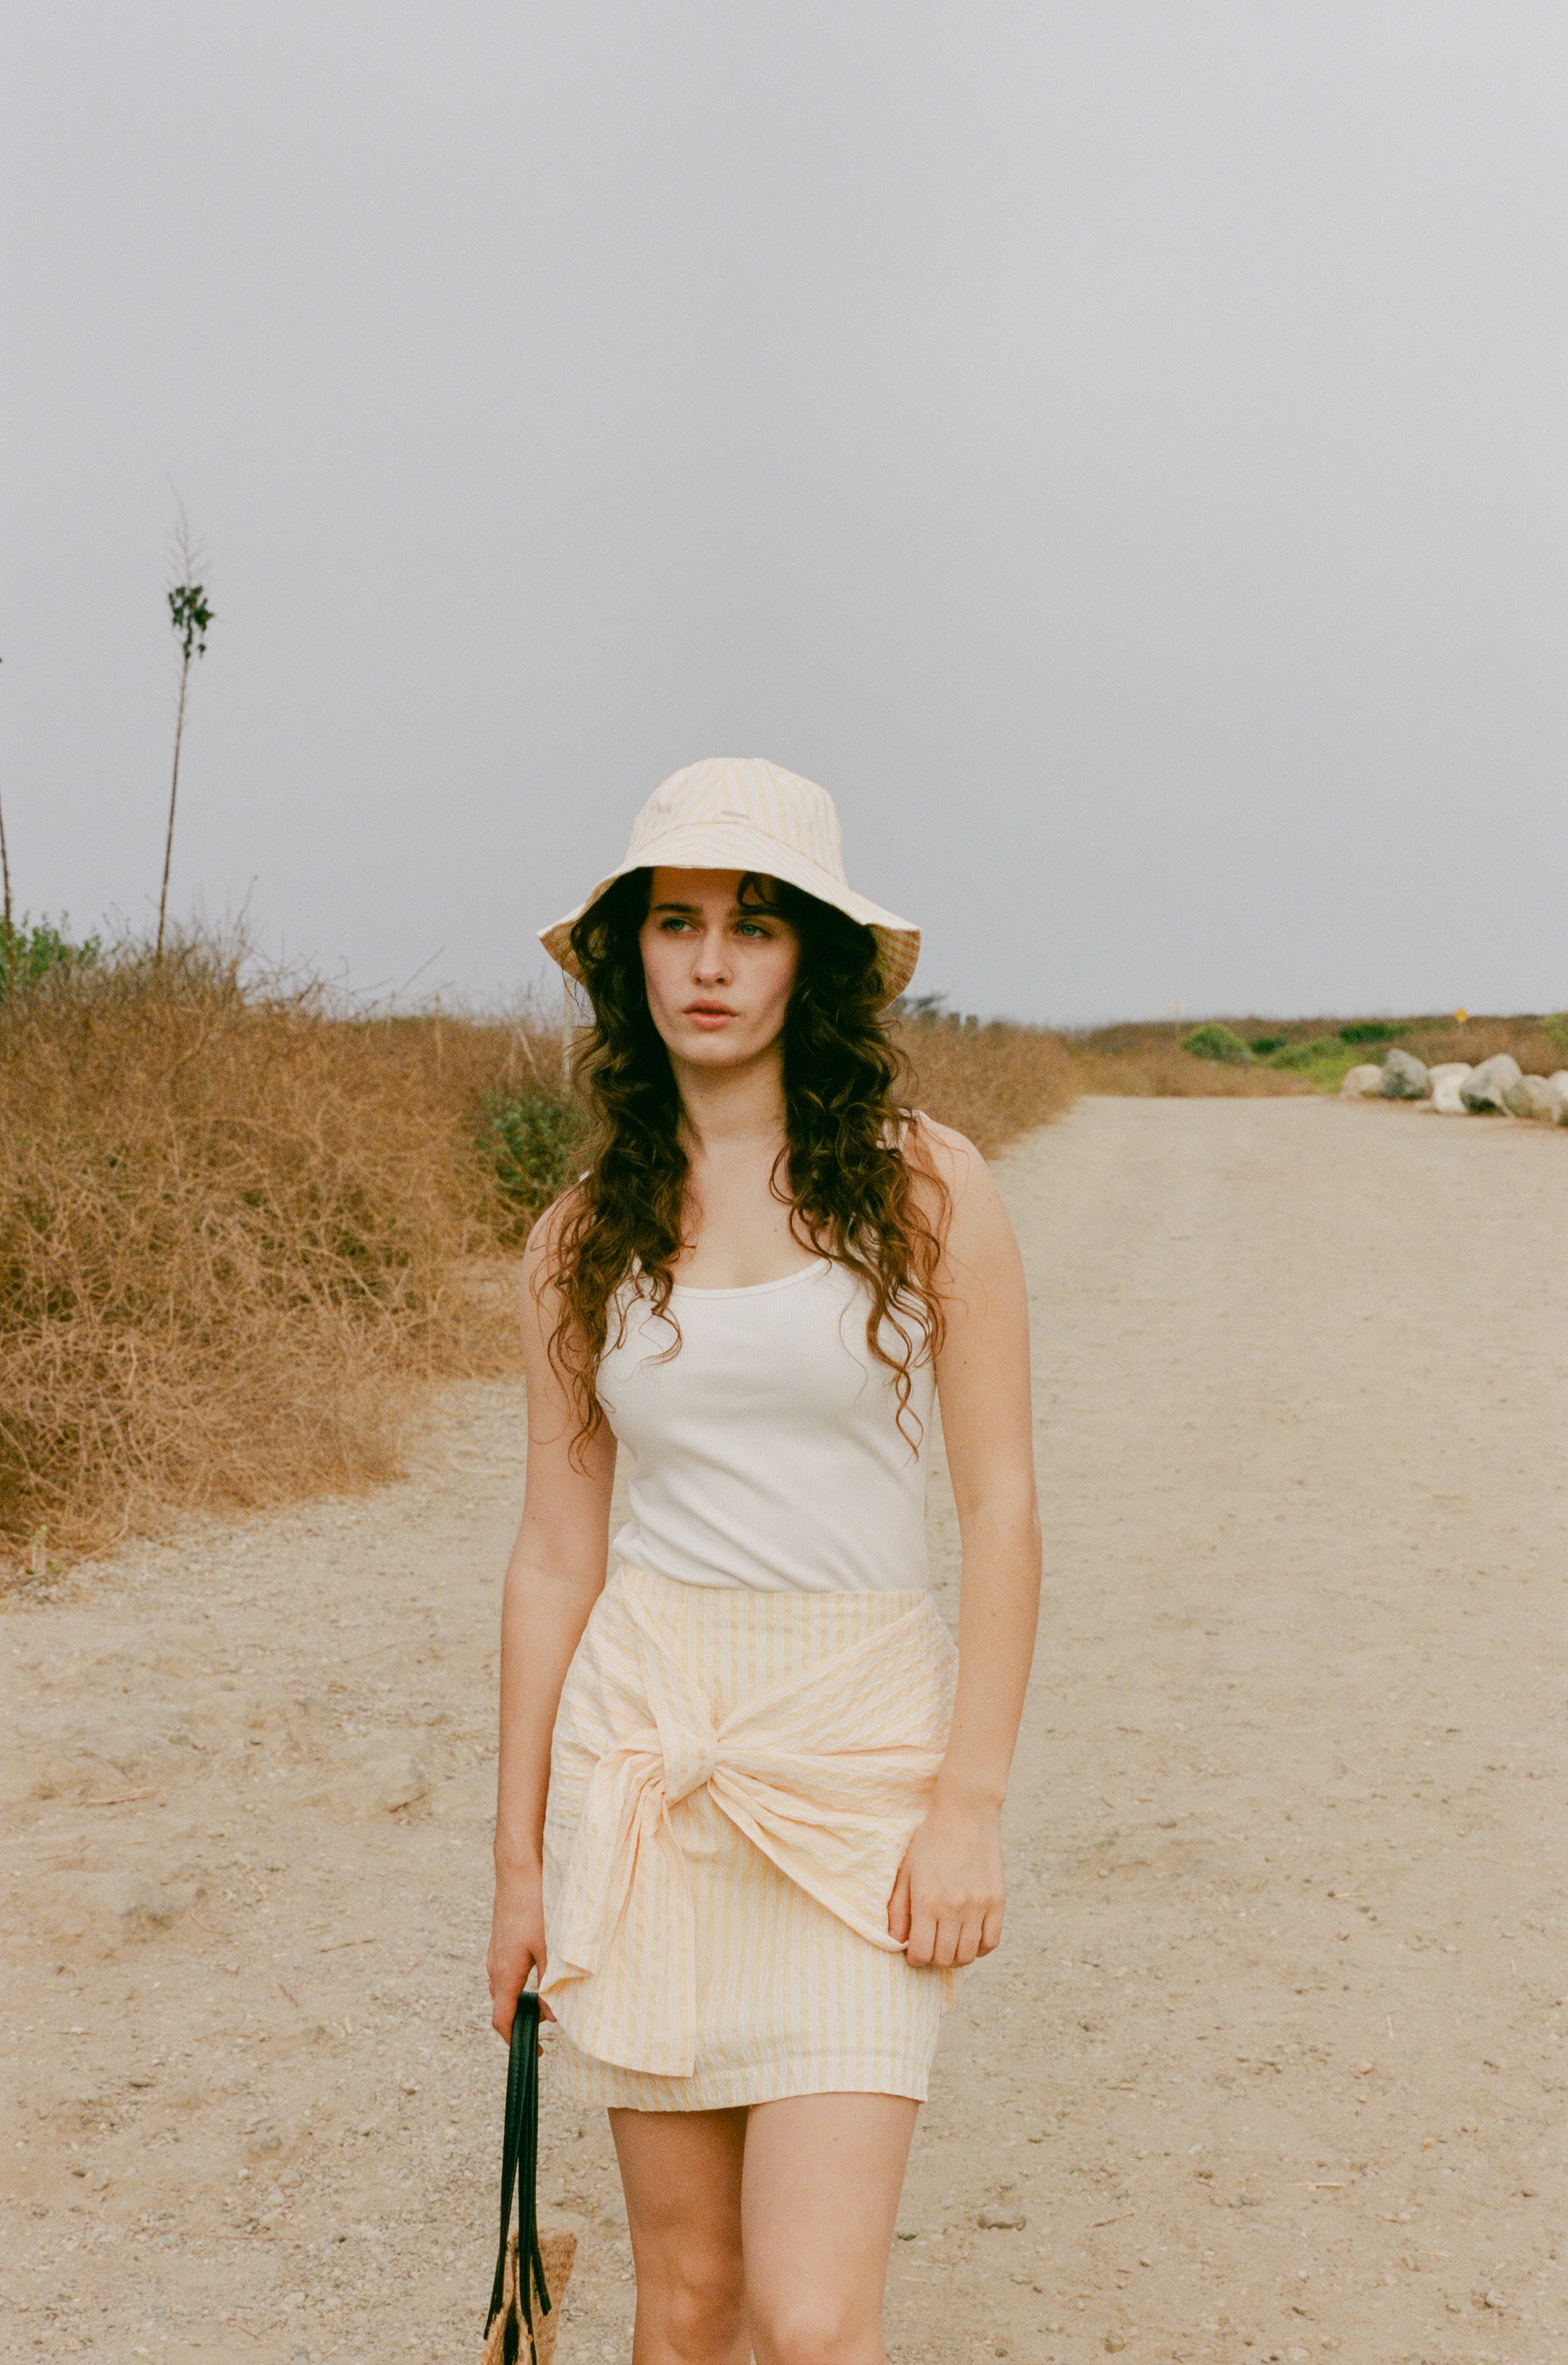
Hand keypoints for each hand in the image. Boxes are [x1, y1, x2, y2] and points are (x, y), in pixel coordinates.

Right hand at [487, 1863, 555, 2037]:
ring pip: (505, 1988)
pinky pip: (507, 1972)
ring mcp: (495, 1953)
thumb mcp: (550, 1948)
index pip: (501, 2021)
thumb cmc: (535, 1907)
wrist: (518, 1870)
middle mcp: (494, 1967)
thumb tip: (554, 2017)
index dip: (515, 2041)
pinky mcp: (501, 1941)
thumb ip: (552, 1984)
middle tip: (549, 2026)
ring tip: (550, 1999)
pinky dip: (521, 1983)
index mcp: (504, 1975)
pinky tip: (543, 1971)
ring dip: (523, 2000)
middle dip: (522, 2022)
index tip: (536, 2052)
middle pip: (503, 2007)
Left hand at [888, 1797, 1004, 1968]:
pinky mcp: (997, 1901)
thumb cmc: (930, 1841)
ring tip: (948, 1944)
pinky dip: (979, 1948)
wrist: (965, 1814)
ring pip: (968, 1955)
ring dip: (955, 1957)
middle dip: (933, 1959)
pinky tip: (969, 1938)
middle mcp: (954, 1907)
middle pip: (944, 1959)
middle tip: (931, 1946)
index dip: (915, 1958)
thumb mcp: (906, 1872)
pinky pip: (991, 1942)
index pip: (921, 1953)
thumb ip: (898, 1910)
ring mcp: (978, 1906)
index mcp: (927, 1901)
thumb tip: (896, 1941)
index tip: (914, 1950)